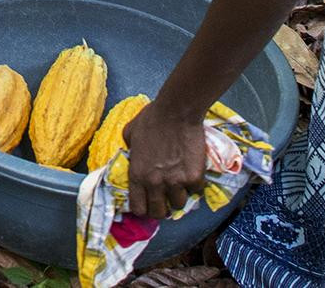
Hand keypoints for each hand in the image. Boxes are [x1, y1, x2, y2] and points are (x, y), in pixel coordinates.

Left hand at [122, 99, 205, 220]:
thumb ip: (128, 149)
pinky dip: (195, 185)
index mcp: (137, 175)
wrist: (176, 111)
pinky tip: (192, 173)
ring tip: (180, 185)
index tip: (149, 202)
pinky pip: (196, 191)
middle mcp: (155, 183)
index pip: (138, 208)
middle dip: (162, 208)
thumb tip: (131, 153)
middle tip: (166, 199)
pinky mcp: (194, 177)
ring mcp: (176, 182)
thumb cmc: (151, 119)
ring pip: (179, 205)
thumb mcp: (130, 133)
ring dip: (180, 196)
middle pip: (159, 213)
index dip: (144, 208)